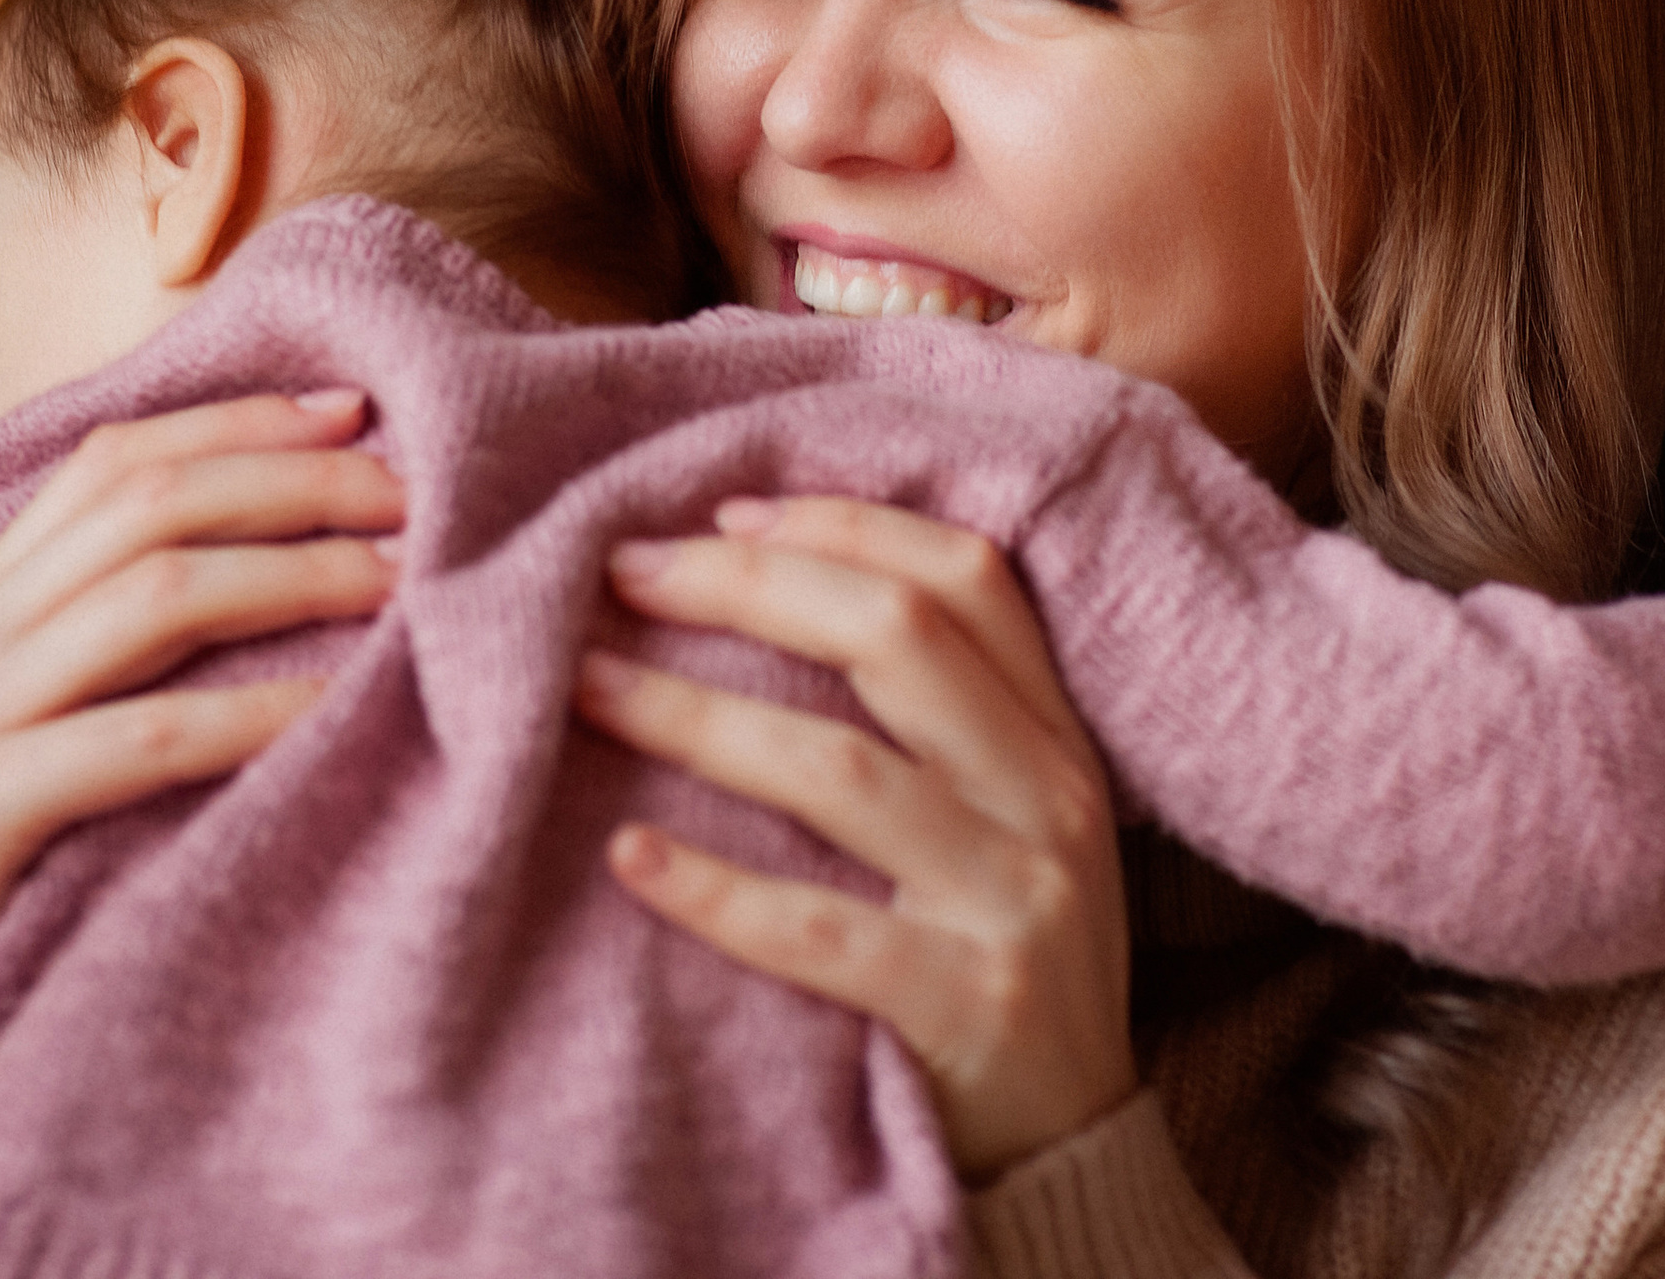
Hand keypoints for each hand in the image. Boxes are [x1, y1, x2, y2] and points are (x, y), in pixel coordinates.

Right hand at [0, 391, 402, 1075]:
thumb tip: (283, 571)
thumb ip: (115, 648)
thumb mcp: (32, 727)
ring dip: (295, 574)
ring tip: (402, 580)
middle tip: (411, 491)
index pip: (113, 459)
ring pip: (152, 594)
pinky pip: (140, 737)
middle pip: (148, 503)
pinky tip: (337, 703)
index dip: (239, 422)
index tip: (356, 409)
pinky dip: (252, 710)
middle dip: (293, 482)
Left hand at [572, 497, 1135, 1182]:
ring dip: (697, 715)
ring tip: (588, 685)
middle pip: (897, 638)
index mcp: (1057, 734)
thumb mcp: (1012, 810)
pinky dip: (714, 889)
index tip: (721, 515)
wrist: (1076, 1150)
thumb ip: (936, 709)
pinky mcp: (966, 1009)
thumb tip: (755, 562)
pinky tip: (628, 856)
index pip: (965, 576)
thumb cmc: (1003, 949)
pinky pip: (819, 932)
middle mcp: (1048, 798)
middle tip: (622, 573)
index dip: (842, 524)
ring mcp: (1013, 901)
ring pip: (840, 772)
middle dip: (747, 589)